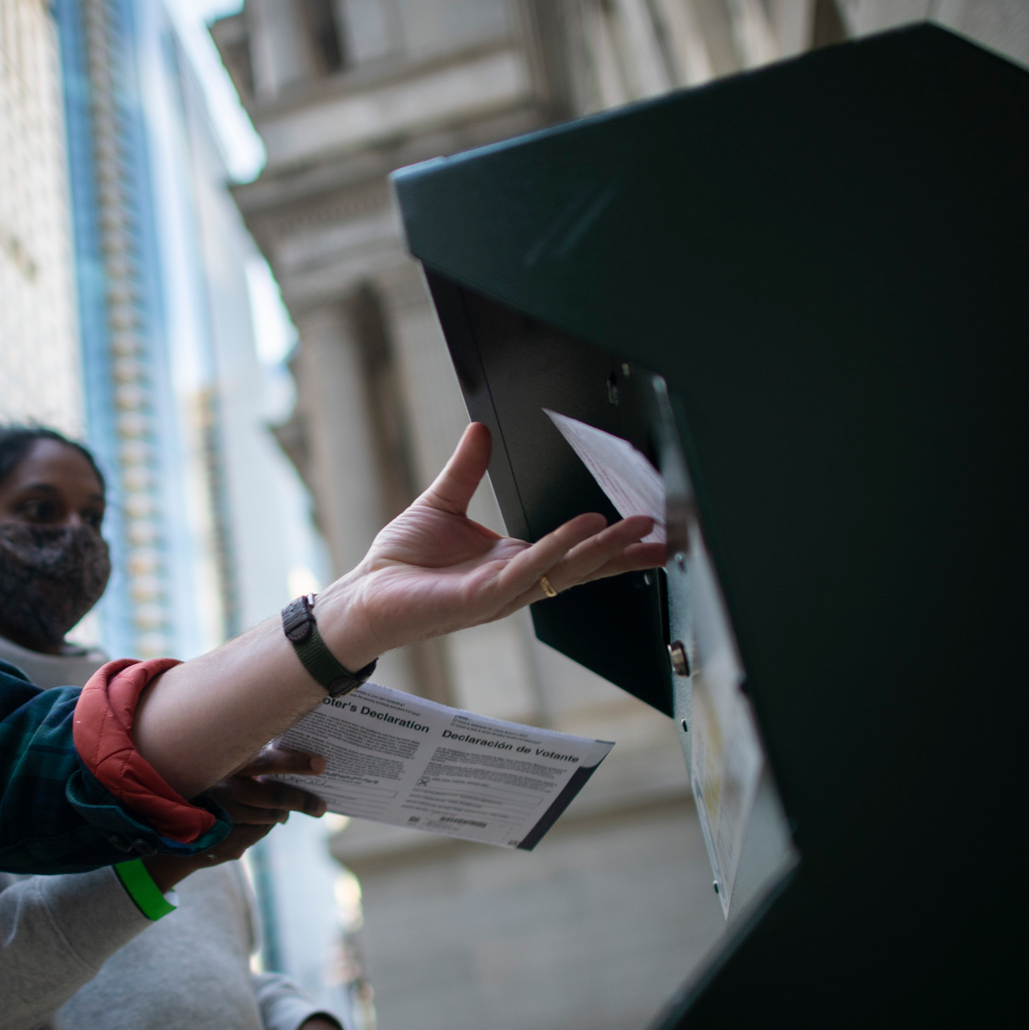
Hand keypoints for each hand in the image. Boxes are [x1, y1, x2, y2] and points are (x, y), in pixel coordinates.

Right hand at [141, 747, 326, 890]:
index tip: (320, 764)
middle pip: (276, 798)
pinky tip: (260, 821)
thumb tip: (286, 766)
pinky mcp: (226, 842)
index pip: (266, 762)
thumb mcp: (216, 766)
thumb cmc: (199, 785)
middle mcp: (224, 792)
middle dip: (303, 801)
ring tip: (285, 811)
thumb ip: (246, 763)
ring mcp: (225, 820)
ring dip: (280, 814)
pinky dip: (263, 826)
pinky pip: (258, 833)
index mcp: (224, 767)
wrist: (163, 825)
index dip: (295, 762)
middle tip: (321, 807)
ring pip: (270, 818)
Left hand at [314, 423, 666, 667]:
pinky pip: (528, 572)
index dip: (612, 544)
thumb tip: (479, 431)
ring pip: (564, 570)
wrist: (365, 594)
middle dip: (624, 551)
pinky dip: (557, 550)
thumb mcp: (442, 503)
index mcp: (512, 562)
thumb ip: (467, 471)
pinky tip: (581, 533)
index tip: (649, 531)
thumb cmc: (400, 564)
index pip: (573, 554)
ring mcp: (501, 594)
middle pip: (582, 566)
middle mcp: (514, 582)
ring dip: (603, 549)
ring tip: (637, 529)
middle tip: (663, 535)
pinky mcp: (481, 598)